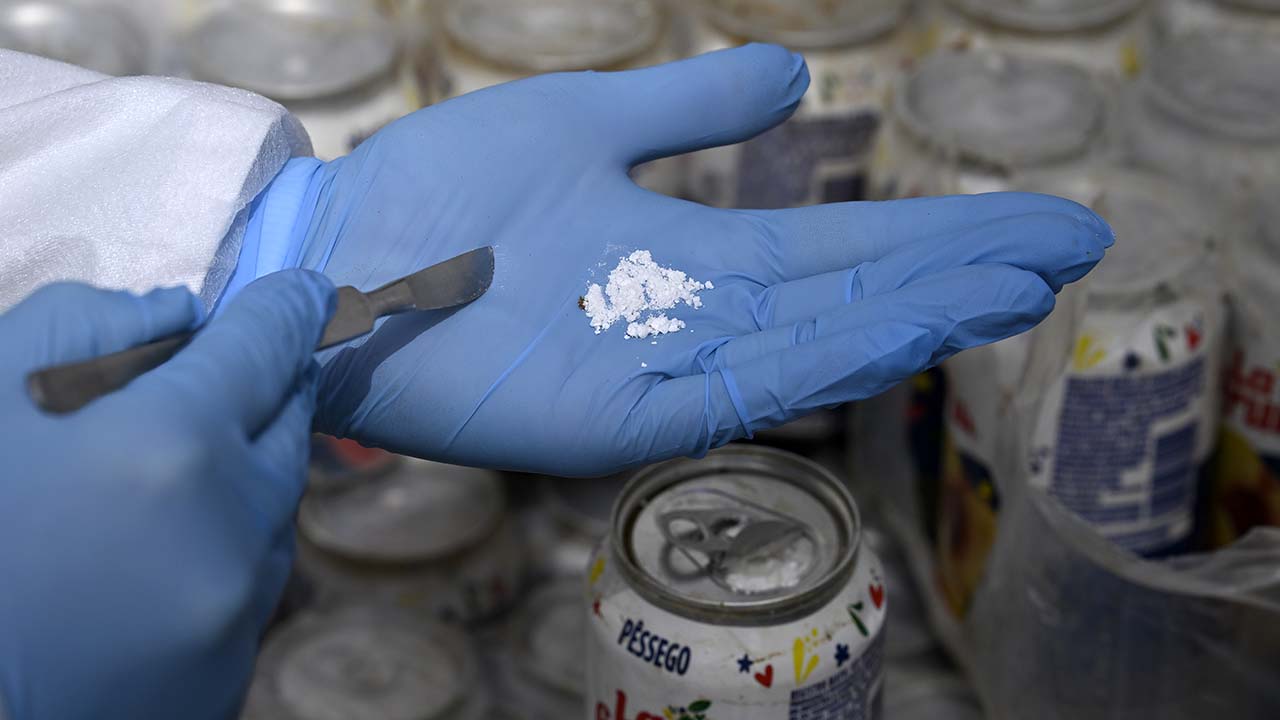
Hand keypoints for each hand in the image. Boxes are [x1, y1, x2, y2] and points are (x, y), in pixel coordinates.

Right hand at [0, 272, 333, 719]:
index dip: (287, 308)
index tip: (309, 291)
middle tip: (237, 378)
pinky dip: (225, 549)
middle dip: (267, 394)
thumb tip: (178, 317)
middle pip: (288, 431)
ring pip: (277, 511)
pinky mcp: (229, 674)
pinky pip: (253, 585)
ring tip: (177, 471)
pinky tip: (161, 552)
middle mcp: (232, 530)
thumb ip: (86, 328)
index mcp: (170, 446)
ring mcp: (238, 612)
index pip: (267, 346)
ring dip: (246, 476)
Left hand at [285, 43, 1111, 475]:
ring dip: (915, 317)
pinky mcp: (612, 418)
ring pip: (813, 348)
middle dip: (958, 275)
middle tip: (1067, 253)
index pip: (841, 246)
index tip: (1035, 220)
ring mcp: (658, 372)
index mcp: (691, 254)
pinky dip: (819, 363)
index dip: (938, 233)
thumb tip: (794, 73)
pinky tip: (894, 331)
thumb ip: (689, 105)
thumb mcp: (587, 121)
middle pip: (850, 297)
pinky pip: (733, 394)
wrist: (343, 243)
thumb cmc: (450, 188)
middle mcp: (693, 319)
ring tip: (1010, 288)